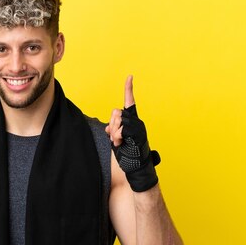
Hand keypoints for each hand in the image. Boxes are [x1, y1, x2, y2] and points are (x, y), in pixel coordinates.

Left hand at [106, 75, 160, 191]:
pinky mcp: (137, 134)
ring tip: (117, 142)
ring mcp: (138, 127)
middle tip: (114, 137)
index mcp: (132, 121)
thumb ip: (113, 129)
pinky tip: (120, 143)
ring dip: (114, 132)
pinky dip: (117, 136)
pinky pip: (121, 129)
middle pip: (116, 112)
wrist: (136, 167)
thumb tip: (107, 126)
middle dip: (111, 124)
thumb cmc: (127, 154)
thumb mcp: (117, 139)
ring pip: (118, 120)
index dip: (129, 89)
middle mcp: (137, 122)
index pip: (129, 102)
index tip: (130, 77)